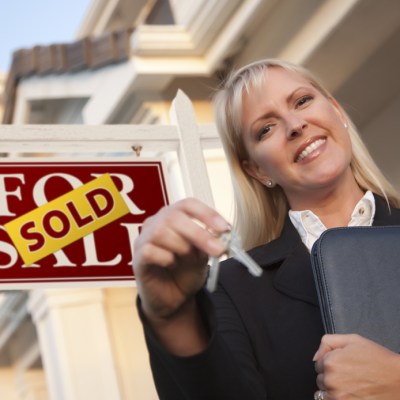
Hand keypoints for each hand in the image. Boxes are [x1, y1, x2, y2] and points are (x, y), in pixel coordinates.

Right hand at [133, 198, 228, 320]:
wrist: (173, 299)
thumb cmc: (185, 271)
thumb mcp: (202, 255)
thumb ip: (208, 243)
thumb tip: (221, 236)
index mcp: (174, 216)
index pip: (188, 205)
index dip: (207, 213)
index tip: (224, 228)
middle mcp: (156, 223)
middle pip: (174, 217)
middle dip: (199, 234)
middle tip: (217, 250)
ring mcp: (144, 239)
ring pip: (161, 232)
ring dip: (182, 247)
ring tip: (189, 259)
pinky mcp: (137, 258)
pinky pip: (149, 251)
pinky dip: (166, 258)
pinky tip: (171, 264)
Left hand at [314, 334, 399, 398]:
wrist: (398, 382)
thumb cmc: (378, 360)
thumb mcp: (353, 340)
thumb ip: (328, 342)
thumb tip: (316, 356)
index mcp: (331, 361)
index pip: (319, 364)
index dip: (331, 362)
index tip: (343, 363)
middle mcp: (331, 380)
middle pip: (320, 379)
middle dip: (331, 375)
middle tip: (349, 374)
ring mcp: (337, 396)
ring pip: (325, 392)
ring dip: (334, 389)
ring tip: (352, 384)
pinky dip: (338, 398)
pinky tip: (351, 393)